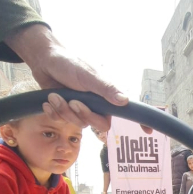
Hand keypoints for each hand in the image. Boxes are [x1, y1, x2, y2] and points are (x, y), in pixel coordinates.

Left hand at [5, 25, 127, 130]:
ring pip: (78, 123)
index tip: (148, 132)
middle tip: (72, 101)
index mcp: (106, 96)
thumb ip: (106, 89)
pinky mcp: (66, 112)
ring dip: (64, 111)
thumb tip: (124, 101)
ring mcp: (81, 109)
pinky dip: (54, 112)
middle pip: (100, 125)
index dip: (138, 122)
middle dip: (84, 115)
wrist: (44, 60)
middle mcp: (97, 105)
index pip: (126, 112)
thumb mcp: (88, 76)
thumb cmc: (69, 64)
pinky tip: (48, 101)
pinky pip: (62, 122)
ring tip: (54, 96)